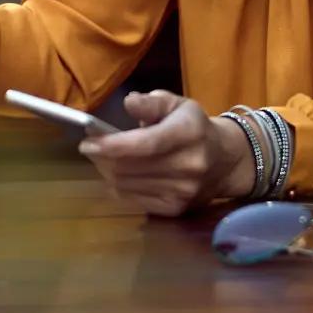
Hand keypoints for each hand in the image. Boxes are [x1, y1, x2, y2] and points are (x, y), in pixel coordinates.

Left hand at [77, 90, 256, 216]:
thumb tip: (128, 103)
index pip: (145, 144)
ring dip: (107, 171)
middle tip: (90, 146)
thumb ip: (150, 103)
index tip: (88, 141)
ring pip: (128, 185)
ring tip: (102, 158)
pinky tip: (118, 174)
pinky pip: (134, 199)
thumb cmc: (193, 126)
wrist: (225, 161)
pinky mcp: (175, 209)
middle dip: (102, 157)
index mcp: (188, 134)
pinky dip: (119, 186)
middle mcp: (188, 166)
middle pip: (131, 167)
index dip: (112, 145)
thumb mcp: (176, 104)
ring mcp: (182, 192)